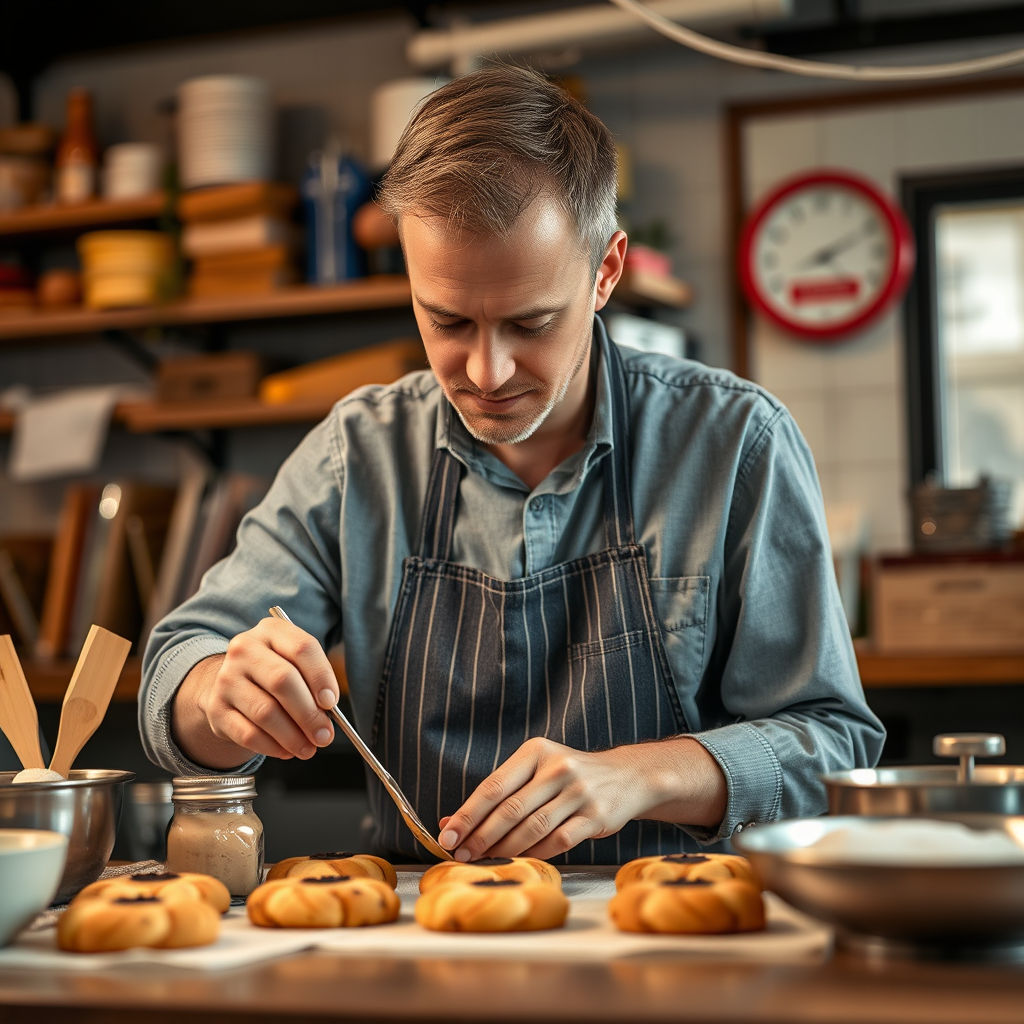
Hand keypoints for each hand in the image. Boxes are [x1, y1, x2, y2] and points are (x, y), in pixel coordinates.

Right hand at [171, 617, 338, 767]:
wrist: (231, 682)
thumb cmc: (274, 672)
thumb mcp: (294, 662)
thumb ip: (313, 682)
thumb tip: (327, 714)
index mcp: (271, 631)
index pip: (302, 648)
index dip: (321, 677)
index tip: (332, 702)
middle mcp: (245, 649)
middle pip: (283, 681)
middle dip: (309, 713)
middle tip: (325, 735)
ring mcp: (226, 678)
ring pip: (266, 712)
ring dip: (293, 736)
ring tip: (309, 748)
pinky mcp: (216, 708)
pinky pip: (248, 734)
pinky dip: (272, 747)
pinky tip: (286, 750)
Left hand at [437, 736, 726, 860]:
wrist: (626, 776)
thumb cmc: (569, 776)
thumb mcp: (534, 772)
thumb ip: (497, 795)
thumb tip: (449, 821)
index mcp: (536, 752)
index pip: (493, 786)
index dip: (467, 813)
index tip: (447, 834)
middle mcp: (557, 768)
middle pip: (510, 809)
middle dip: (481, 836)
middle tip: (461, 853)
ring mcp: (579, 791)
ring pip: (532, 827)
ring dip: (504, 849)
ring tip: (485, 859)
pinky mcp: (596, 815)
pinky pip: (557, 841)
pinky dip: (535, 853)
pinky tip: (521, 860)